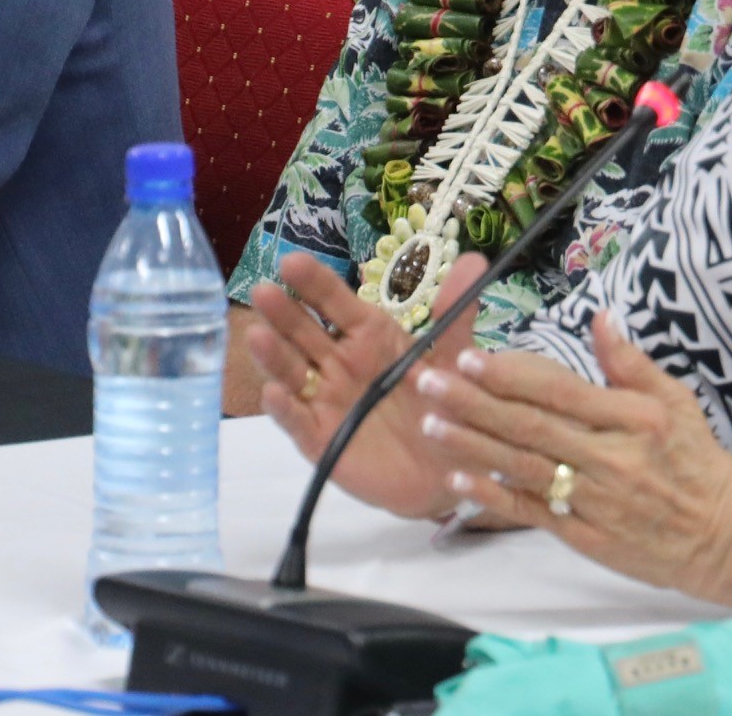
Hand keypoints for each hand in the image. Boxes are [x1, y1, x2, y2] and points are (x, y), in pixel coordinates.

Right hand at [247, 249, 486, 521]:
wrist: (448, 470)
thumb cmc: (445, 406)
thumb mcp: (455, 360)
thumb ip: (456, 315)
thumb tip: (475, 261)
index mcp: (368, 336)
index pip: (336, 303)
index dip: (315, 283)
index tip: (293, 261)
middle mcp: (340, 363)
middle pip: (304, 333)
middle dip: (283, 312)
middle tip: (264, 291)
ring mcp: (326, 401)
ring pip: (292, 373)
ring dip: (273, 355)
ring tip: (256, 335)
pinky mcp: (321, 440)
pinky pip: (298, 423)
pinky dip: (285, 410)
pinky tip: (274, 394)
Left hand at [414, 311, 731, 609]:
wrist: (725, 538)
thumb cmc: (699, 462)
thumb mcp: (676, 401)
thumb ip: (630, 363)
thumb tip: (599, 316)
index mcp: (630, 418)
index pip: (557, 391)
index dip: (509, 374)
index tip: (469, 357)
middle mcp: (609, 457)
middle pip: (530, 426)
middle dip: (473, 403)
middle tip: (427, 382)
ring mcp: (594, 500)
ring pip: (523, 467)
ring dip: (472, 445)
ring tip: (429, 424)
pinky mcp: (585, 537)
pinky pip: (532, 512)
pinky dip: (494, 495)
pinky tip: (460, 479)